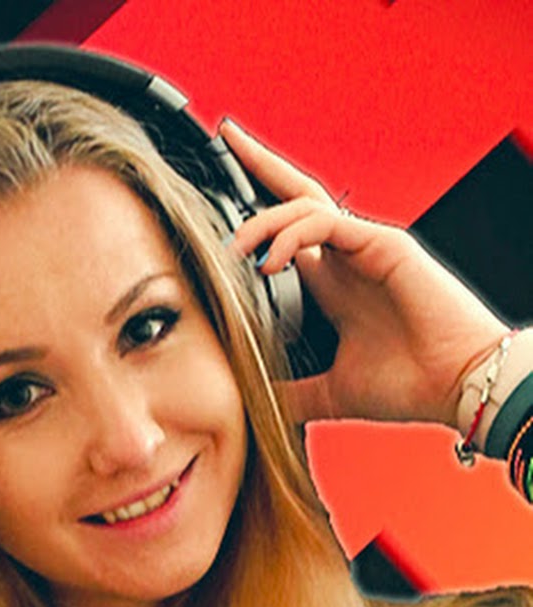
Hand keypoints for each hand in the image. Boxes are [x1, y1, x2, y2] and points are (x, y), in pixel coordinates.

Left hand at [219, 119, 506, 425]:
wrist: (457, 388)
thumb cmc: (408, 385)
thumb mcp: (329, 390)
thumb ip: (291, 390)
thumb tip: (252, 401)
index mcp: (332, 283)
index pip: (286, 232)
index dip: (255, 215)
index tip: (216, 206)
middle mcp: (345, 257)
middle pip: (295, 195)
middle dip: (258, 163)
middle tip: (224, 138)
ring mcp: (364, 246)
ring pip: (303, 205)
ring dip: (261, 220)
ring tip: (233, 249)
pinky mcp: (383, 244)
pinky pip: (327, 222)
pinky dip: (292, 235)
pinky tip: (270, 264)